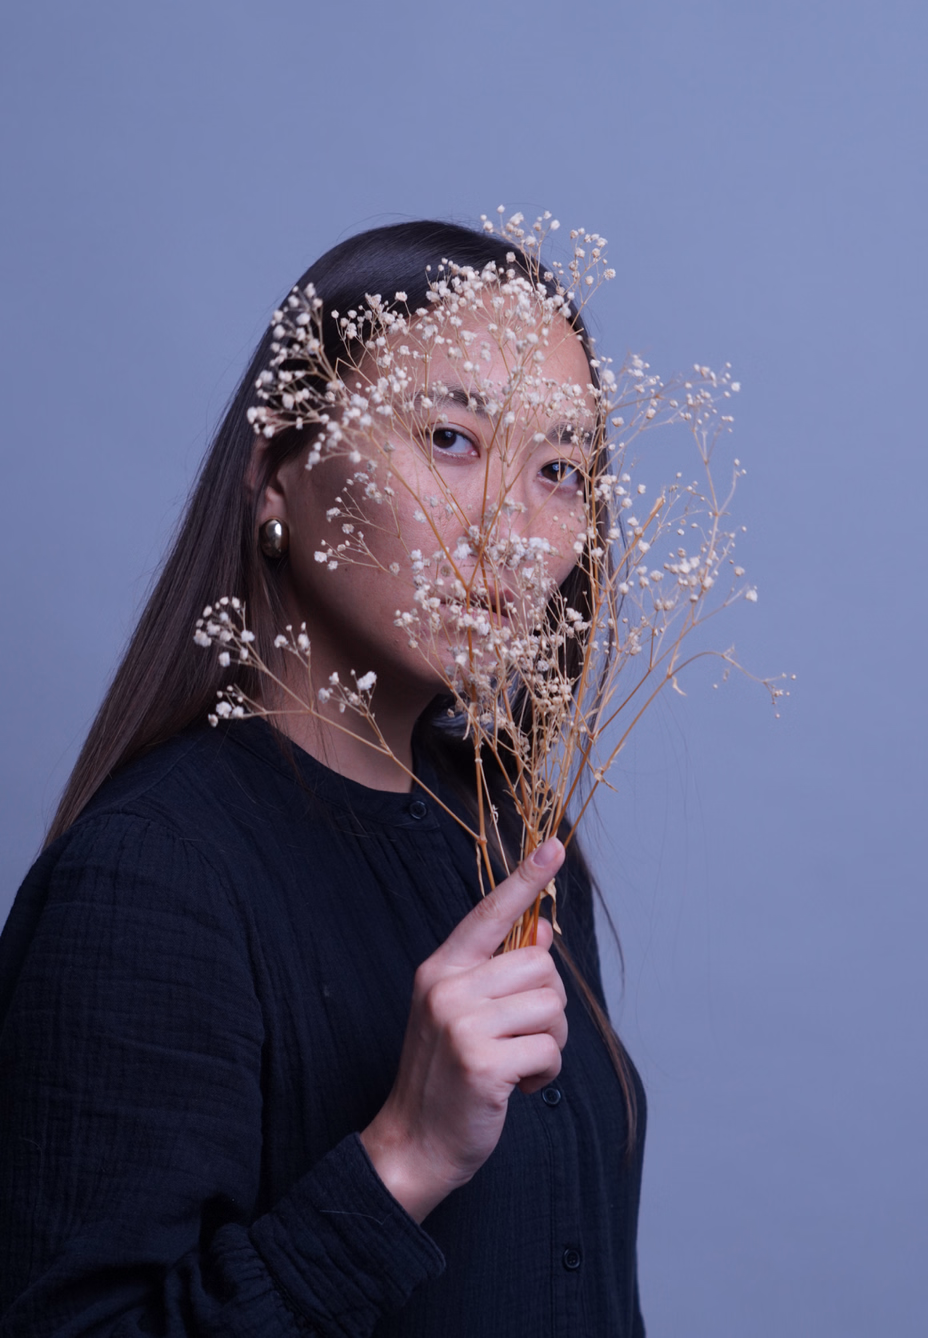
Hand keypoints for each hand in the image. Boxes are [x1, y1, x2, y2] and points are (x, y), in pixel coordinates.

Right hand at [360, 837, 566, 1222]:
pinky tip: (516, 1089)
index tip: (554, 847)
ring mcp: (462, 1024)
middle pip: (539, 966)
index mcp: (441, 969)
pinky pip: (549, 1049)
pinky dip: (544, 1072)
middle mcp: (448, 988)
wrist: (414, 1144)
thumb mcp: (460, 1013)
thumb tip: (542, 933)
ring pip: (551, 1007)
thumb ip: (496, 972)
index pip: (490, 913)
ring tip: (518, 1064)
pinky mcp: (483, 1062)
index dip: (526, 879)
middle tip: (522, 1038)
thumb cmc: (445, 1077)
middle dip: (548, 1005)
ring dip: (550, 1043)